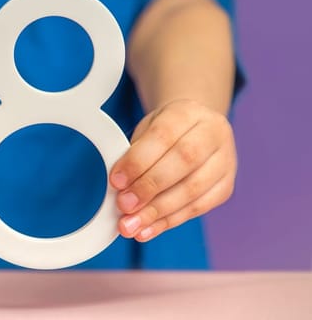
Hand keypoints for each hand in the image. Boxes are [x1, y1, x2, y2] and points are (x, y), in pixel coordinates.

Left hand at [110, 99, 236, 241]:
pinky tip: (147, 230)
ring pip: (193, 189)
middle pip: (183, 162)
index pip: (163, 136)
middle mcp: (213, 133)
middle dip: (149, 188)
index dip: (138, 161)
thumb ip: (134, 155)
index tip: (116, 181)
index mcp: (187, 112)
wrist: (194, 131)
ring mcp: (225, 160)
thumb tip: (118, 189)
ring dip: (158, 212)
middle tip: (124, 206)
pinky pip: (199, 207)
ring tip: (131, 226)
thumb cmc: (164, 133)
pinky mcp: (226, 186)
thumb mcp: (145, 131)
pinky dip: (169, 221)